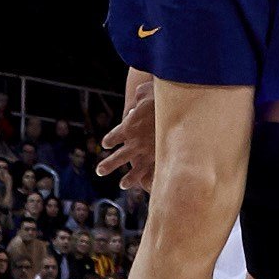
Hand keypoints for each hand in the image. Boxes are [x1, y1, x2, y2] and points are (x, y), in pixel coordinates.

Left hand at [99, 68, 155, 191]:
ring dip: (129, 179)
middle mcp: (136, 143)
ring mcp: (150, 153)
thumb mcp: (145, 91)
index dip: (110, 140)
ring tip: (122, 185)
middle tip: (99, 171)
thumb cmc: (161, 97)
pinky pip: (155, 173)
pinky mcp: (163, 158)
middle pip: (119, 157)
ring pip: (136, 171)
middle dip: (109, 165)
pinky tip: (149, 187)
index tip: (106, 144)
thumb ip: (138, 97)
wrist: (178, 110)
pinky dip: (151, 180)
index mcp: (129, 127)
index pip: (114, 136)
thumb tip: (136, 102)